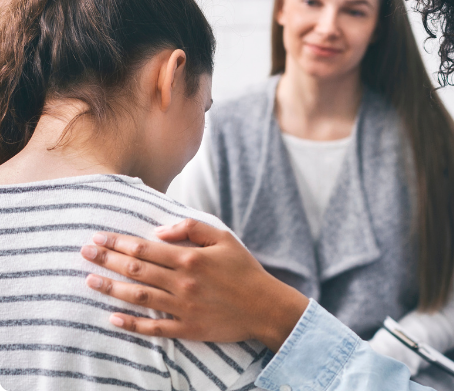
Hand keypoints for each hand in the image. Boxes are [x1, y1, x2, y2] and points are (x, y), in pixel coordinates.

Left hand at [80, 218, 308, 350]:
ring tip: (89, 282)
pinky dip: (131, 324)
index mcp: (190, 258)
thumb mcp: (224, 238)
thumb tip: (160, 231)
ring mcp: (182, 307)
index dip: (118, 242)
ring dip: (111, 288)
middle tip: (85, 253)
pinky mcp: (186, 328)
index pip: (145, 249)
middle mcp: (182, 282)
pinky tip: (112, 317)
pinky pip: (153, 327)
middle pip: (136, 270)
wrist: (265, 307)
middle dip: (106, 260)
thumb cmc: (245, 269)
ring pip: (138, 297)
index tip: (98, 237)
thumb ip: (192, 228)